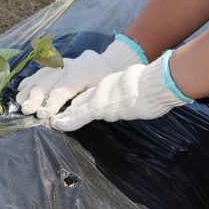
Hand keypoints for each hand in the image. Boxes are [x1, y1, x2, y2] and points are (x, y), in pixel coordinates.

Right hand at [16, 35, 145, 118]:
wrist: (109, 62)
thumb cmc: (107, 82)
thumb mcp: (102, 93)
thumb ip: (86, 104)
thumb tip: (68, 117)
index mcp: (80, 73)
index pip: (61, 90)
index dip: (51, 104)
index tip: (43, 116)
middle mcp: (67, 66)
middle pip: (47, 82)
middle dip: (35, 97)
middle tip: (27, 111)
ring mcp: (60, 64)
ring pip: (40, 76)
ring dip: (29, 90)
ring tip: (19, 102)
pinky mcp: (56, 65)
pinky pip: (40, 72)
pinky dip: (30, 80)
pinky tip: (21, 89)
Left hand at [51, 53, 192, 131]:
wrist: (156, 84)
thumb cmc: (156, 86)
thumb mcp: (144, 86)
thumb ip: (138, 91)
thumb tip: (149, 98)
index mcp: (114, 84)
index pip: (94, 94)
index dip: (81, 101)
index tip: (71, 106)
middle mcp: (104, 88)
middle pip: (82, 99)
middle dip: (68, 107)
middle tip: (55, 115)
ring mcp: (100, 96)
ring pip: (78, 106)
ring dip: (65, 114)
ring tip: (52, 121)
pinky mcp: (99, 105)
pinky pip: (79, 114)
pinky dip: (67, 120)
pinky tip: (57, 124)